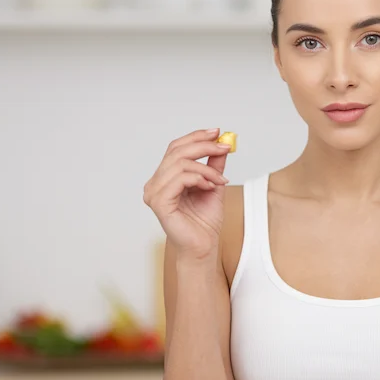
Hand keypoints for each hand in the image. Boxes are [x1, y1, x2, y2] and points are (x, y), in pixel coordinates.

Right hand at [143, 127, 232, 259]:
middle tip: (224, 148)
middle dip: (204, 146)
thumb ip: (213, 165)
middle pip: (177, 151)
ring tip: (220, 179)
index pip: (176, 148)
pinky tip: (211, 186)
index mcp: (164, 178)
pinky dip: (199, 178)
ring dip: (206, 168)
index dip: (195, 137)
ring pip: (180, 164)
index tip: (217, 132)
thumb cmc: (204, 221)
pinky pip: (180, 179)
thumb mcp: (213, 185)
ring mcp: (154, 193)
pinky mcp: (159, 203)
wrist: (204, 246)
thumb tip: (221, 144)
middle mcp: (155, 183)